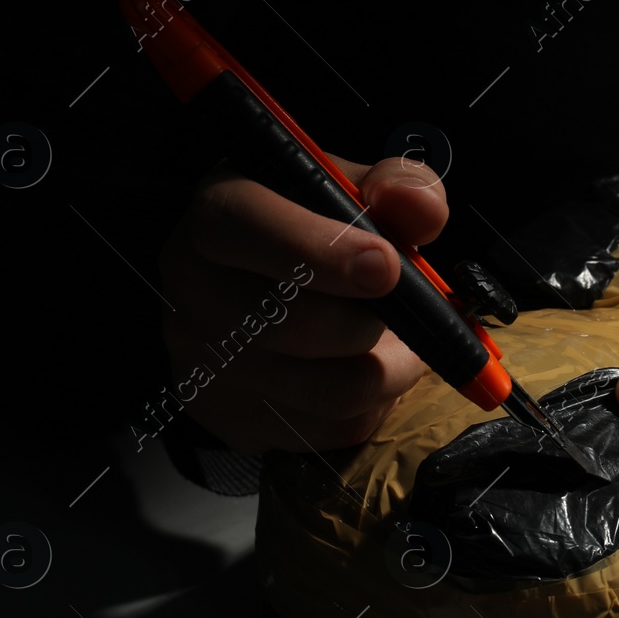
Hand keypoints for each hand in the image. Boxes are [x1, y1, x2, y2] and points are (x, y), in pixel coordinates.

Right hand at [157, 152, 445, 453]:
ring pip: (331, 391)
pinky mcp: (234, 421)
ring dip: (390, 371)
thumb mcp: (349, 190)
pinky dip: (373, 406)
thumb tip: (423, 209)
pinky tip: (364, 369)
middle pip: (298, 326)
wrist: (259, 290)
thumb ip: (395, 187)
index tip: (387, 267)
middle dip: (375, 323)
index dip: (321, 251)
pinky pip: (335, 430)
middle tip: (405, 310)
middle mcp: (195, 290)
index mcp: (218, 215)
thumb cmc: (314, 231)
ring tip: (397, 344)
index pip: (249, 230)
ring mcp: (205, 365)